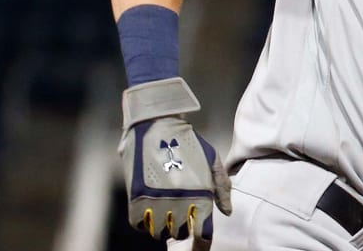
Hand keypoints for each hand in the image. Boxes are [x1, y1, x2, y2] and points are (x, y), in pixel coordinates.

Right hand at [118, 78, 231, 246]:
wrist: (157, 124)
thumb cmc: (188, 142)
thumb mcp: (212, 160)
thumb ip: (221, 187)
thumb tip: (227, 212)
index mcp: (199, 195)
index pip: (202, 235)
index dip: (202, 245)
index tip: (201, 246)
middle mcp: (177, 202)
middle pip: (180, 235)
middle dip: (183, 231)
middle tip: (182, 220)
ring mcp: (155, 201)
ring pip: (159, 233)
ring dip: (163, 228)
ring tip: (166, 216)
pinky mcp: (135, 197)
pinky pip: (139, 224)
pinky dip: (145, 223)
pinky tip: (151, 212)